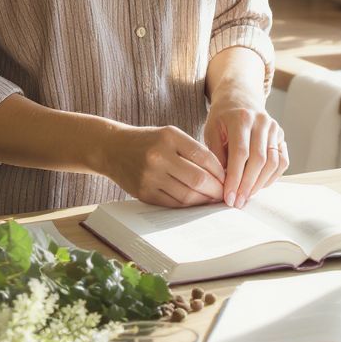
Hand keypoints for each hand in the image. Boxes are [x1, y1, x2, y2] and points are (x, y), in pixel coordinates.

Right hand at [103, 125, 226, 207]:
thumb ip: (193, 151)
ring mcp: (150, 175)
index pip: (204, 157)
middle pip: (198, 179)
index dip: (220, 171)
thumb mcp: (169, 135)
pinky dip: (188, 206)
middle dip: (216, 190)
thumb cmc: (148, 141)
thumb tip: (221, 174)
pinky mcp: (144, 193)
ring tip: (213, 201)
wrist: (112, 148)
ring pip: (187, 195)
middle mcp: (159, 155)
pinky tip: (195, 204)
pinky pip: (172, 204)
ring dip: (204, 201)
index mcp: (169, 136)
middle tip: (225, 195)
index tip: (228, 179)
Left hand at [203, 98, 288, 208]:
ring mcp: (274, 128)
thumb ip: (215, 153)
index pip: (240, 153)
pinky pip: (282, 162)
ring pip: (273, 162)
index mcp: (241, 118)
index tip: (228, 197)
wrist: (239, 99)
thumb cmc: (222, 118)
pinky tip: (258, 186)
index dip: (235, 177)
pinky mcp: (281, 137)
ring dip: (260, 184)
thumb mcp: (211, 130)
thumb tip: (222, 182)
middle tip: (237, 202)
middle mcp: (261, 122)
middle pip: (259, 160)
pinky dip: (272, 177)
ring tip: (246, 197)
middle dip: (247, 185)